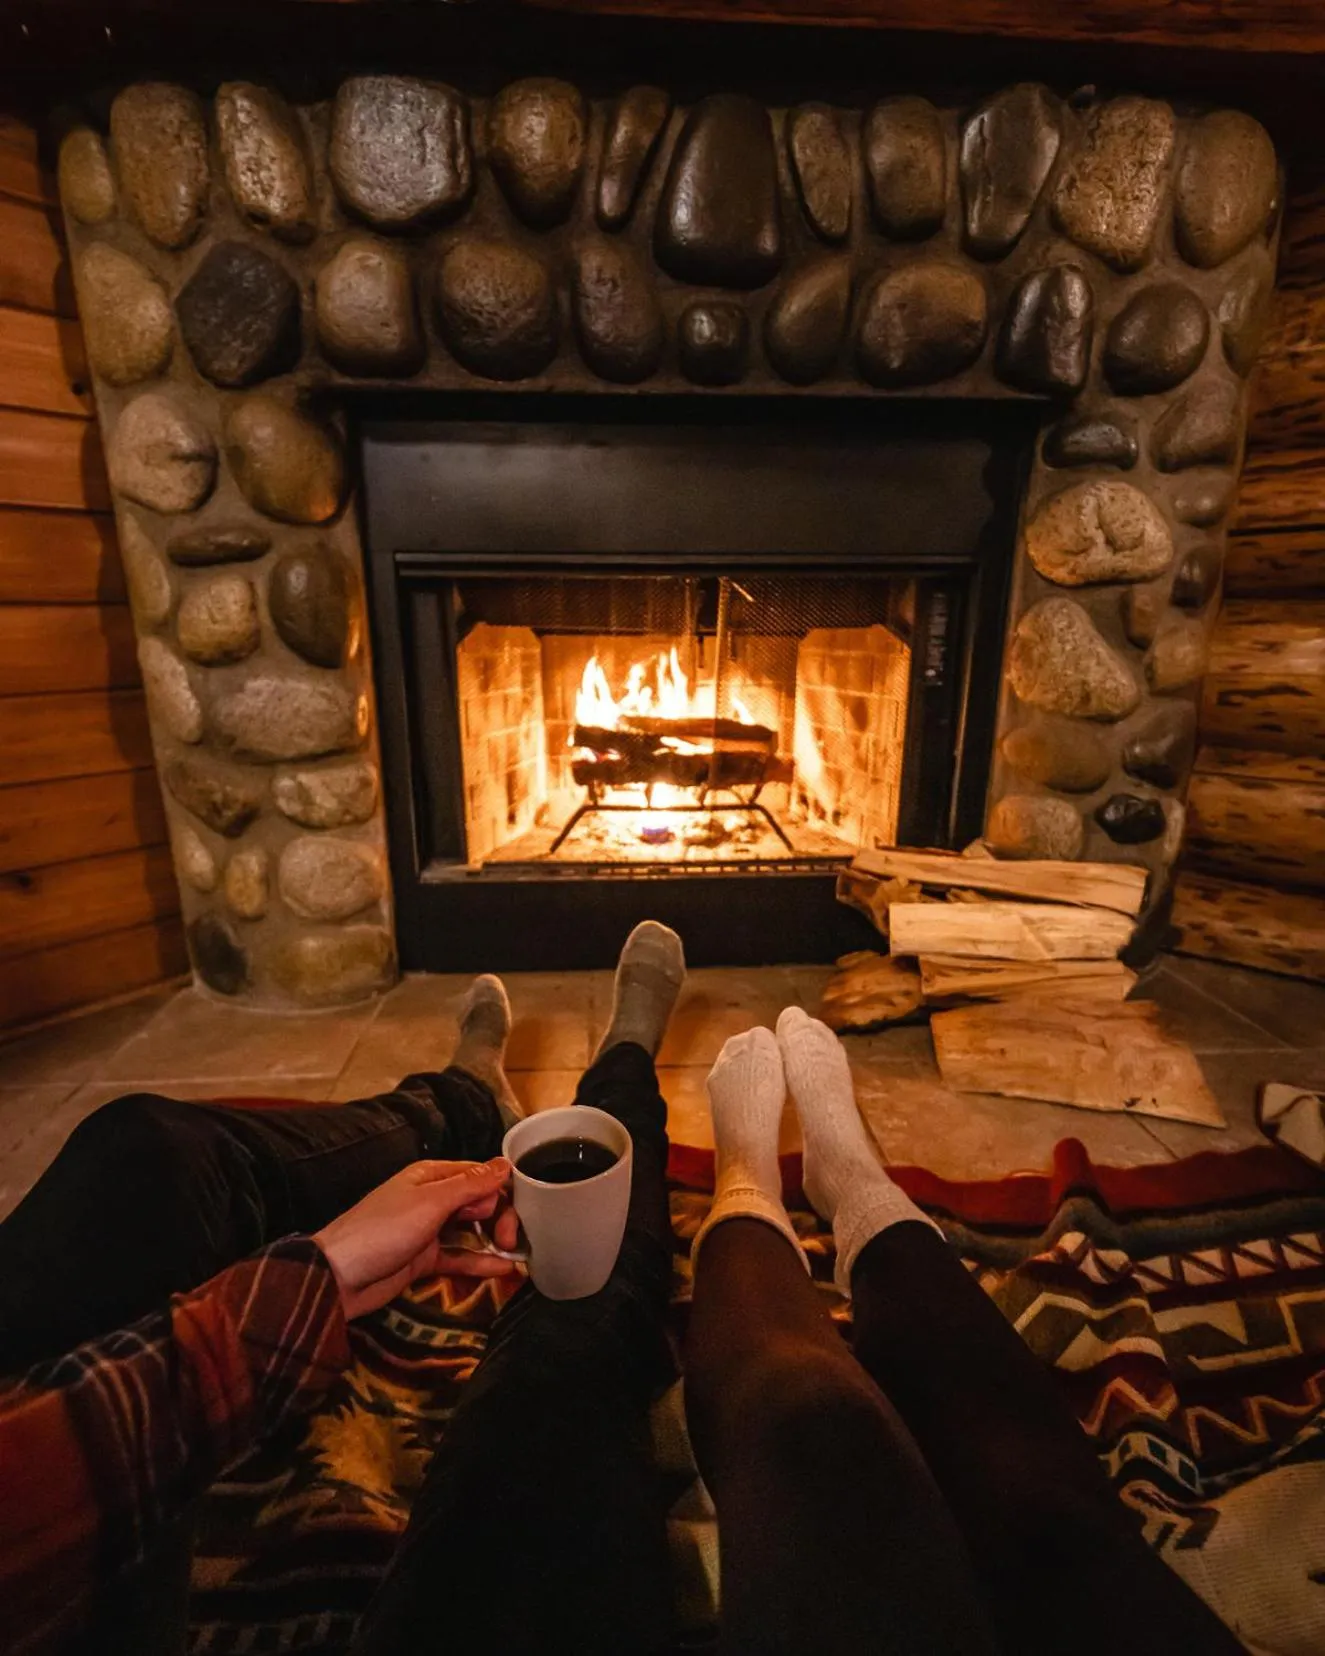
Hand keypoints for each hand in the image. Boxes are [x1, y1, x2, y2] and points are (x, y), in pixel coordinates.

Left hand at [313, 1158, 521, 1319]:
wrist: (337, 1278)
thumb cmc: (383, 1230)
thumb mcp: (430, 1203)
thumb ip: (470, 1185)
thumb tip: (505, 1163)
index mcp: (432, 1176)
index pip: (481, 1176)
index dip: (503, 1191)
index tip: (518, 1214)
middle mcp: (434, 1198)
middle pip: (481, 1202)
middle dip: (500, 1217)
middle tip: (508, 1240)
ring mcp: (430, 1230)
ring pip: (473, 1230)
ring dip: (495, 1240)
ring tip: (517, 1254)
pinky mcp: (426, 1259)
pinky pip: (459, 1257)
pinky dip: (480, 1262)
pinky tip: (504, 1270)